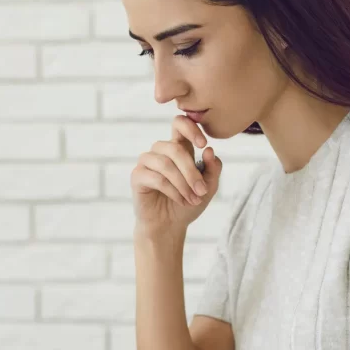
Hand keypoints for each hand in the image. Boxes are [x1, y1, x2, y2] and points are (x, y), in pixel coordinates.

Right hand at [131, 115, 222, 238]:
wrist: (170, 226)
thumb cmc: (188, 203)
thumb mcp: (208, 187)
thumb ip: (212, 169)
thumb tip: (210, 151)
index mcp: (178, 147)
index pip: (179, 124)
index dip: (190, 128)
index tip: (203, 144)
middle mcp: (160, 151)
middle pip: (175, 148)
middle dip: (192, 171)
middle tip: (202, 191)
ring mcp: (147, 162)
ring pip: (166, 164)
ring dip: (183, 184)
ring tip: (193, 200)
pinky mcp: (137, 176)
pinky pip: (157, 178)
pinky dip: (173, 191)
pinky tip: (181, 201)